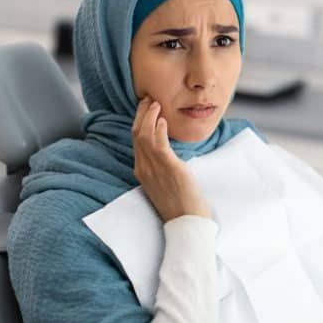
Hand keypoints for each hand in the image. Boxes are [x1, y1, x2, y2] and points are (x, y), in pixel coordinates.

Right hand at [132, 97, 211, 220]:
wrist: (186, 222)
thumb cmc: (181, 204)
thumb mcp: (166, 183)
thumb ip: (163, 167)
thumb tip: (170, 153)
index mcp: (142, 172)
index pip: (136, 141)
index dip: (139, 122)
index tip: (146, 109)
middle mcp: (143, 168)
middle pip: (136, 134)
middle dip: (141, 114)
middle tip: (149, 100)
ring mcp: (154, 168)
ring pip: (144, 135)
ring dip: (149, 116)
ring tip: (156, 103)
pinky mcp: (168, 167)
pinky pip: (159, 143)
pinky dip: (159, 128)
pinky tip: (164, 119)